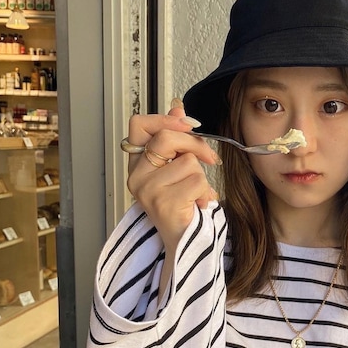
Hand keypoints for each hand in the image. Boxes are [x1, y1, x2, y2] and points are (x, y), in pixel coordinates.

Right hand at [125, 98, 221, 253]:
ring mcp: (147, 190)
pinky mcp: (163, 203)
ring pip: (187, 162)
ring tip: (195, 193)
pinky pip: (196, 181)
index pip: (139, 124)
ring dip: (201, 177)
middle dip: (195, 144)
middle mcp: (137, 176)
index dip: (165, 119)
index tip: (188, 124)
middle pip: (167, 138)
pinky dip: (205, 191)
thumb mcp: (177, 166)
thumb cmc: (182, 204)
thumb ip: (176, 138)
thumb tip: (178, 106)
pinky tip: (198, 204)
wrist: (184, 241)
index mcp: (137, 163)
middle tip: (210, 158)